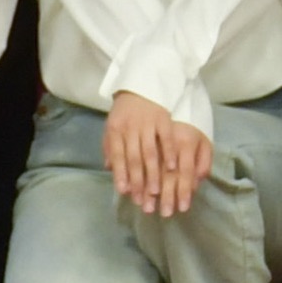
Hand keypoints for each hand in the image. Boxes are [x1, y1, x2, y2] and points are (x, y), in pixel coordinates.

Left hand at [103, 93, 209, 218]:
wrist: (141, 83)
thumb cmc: (125, 110)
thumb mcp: (112, 126)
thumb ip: (110, 147)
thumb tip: (109, 169)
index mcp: (115, 130)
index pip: (117, 156)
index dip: (121, 174)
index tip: (125, 192)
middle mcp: (130, 127)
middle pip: (134, 158)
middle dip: (139, 180)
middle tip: (144, 199)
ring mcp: (148, 123)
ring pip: (150, 151)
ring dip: (154, 172)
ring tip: (158, 190)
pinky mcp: (163, 118)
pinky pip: (167, 138)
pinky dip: (169, 153)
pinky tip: (172, 168)